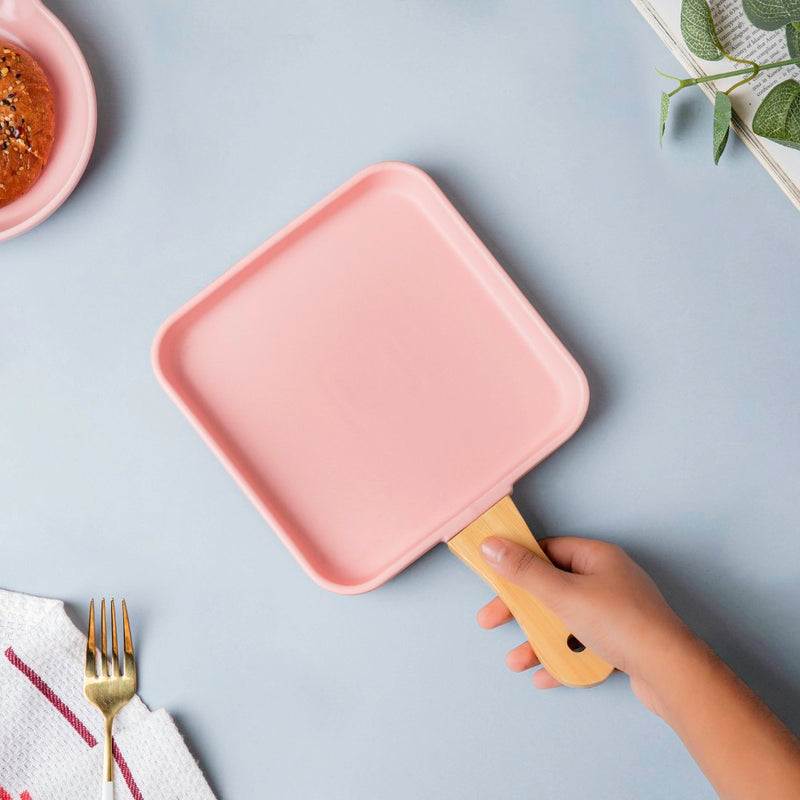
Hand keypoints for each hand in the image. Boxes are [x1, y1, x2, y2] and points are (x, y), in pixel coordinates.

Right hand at [478, 536, 696, 713]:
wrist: (670, 673)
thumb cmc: (620, 624)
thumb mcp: (562, 594)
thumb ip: (523, 571)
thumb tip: (491, 545)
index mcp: (597, 557)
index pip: (548, 550)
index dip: (518, 563)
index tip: (494, 578)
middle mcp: (607, 580)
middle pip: (552, 587)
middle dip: (521, 609)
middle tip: (492, 621)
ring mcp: (615, 612)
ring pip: (565, 620)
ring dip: (538, 639)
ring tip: (517, 661)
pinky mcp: (621, 641)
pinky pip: (583, 643)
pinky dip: (562, 656)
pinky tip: (546, 675)